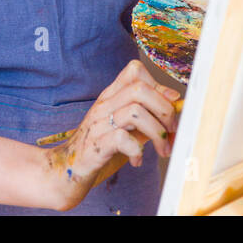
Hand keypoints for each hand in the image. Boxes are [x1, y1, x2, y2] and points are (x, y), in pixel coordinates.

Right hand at [38, 59, 180, 210]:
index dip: (158, 86)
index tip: (169, 107)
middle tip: (171, 131)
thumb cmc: (101, 148)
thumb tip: (176, 105)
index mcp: (111, 97)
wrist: (66, 171)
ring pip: (135, 112)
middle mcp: (104, 105)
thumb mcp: (127, 128)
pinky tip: (137, 160)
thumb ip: (147, 115)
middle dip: (164, 110)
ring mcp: (98, 124)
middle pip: (140, 89)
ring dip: (156, 132)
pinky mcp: (95, 145)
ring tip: (161, 149)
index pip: (134, 70)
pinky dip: (137, 150)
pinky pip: (122, 138)